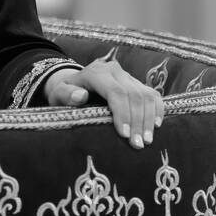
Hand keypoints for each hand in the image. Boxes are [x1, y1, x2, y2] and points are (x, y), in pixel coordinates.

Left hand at [45, 59, 164, 149]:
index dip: (122, 113)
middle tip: (138, 144)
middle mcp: (115, 71)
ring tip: (147, 141)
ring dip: (149, 119)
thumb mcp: (58, 94)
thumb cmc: (64, 93)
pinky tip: (156, 126)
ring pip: (147, 95)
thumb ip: (66, 94)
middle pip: (134, 95)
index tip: (124, 135)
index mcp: (96, 72)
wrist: (73, 83)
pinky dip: (157, 110)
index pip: (116, 92)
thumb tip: (80, 96)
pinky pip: (153, 95)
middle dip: (138, 122)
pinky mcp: (137, 83)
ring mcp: (128, 76)